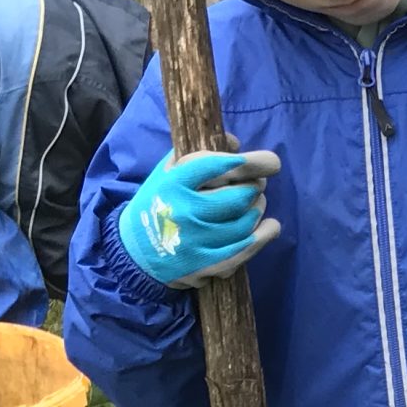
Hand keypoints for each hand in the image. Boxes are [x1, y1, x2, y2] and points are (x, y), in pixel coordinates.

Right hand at [117, 148, 280, 286]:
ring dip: (258, 208)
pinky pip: (247, 248)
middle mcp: (184, 211)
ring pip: (246, 221)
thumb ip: (198, 154)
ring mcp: (197, 241)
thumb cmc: (158, 204)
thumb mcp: (167, 173)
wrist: (136, 252)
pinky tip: (271, 226)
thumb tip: (236, 142)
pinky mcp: (208, 265)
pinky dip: (265, 234)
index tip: (267, 162)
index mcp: (172, 184)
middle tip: (258, 184)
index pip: (216, 166)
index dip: (249, 162)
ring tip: (255, 203)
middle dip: (256, 186)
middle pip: (238, 195)